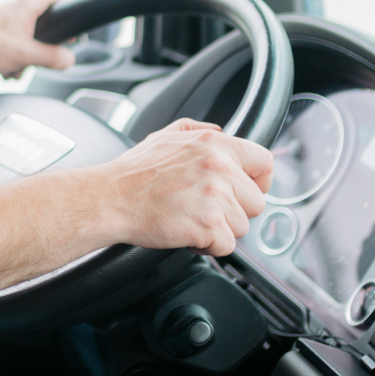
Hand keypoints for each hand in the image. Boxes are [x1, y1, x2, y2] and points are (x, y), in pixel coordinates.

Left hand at [0, 0, 73, 76]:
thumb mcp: (25, 56)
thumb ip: (53, 57)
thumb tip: (69, 58)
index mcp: (26, 0)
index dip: (68, 12)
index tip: (67, 31)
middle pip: (42, 15)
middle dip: (41, 41)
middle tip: (36, 57)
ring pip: (24, 26)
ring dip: (23, 49)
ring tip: (13, 65)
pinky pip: (8, 30)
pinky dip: (9, 47)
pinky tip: (2, 64)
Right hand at [97, 119, 274, 256]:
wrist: (110, 199)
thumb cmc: (133, 172)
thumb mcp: (165, 136)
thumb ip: (198, 129)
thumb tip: (220, 131)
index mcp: (213, 144)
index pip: (264, 161)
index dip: (259, 181)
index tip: (246, 190)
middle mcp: (219, 167)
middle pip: (256, 201)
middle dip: (234, 210)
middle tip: (204, 208)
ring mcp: (215, 197)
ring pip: (242, 226)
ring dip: (219, 229)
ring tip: (190, 218)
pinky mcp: (208, 225)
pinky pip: (226, 246)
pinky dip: (208, 246)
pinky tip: (187, 232)